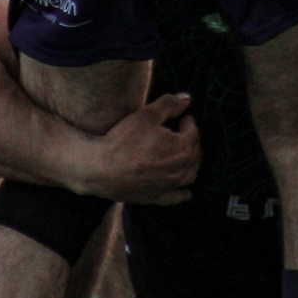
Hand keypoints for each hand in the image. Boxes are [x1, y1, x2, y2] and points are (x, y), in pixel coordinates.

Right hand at [77, 92, 199, 204]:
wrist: (102, 168)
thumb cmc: (123, 140)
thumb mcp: (146, 115)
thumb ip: (169, 105)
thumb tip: (187, 99)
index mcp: (182, 148)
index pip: (194, 133)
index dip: (189, 123)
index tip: (183, 118)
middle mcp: (181, 169)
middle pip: (195, 154)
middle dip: (192, 142)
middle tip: (183, 133)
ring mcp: (170, 186)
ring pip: (190, 175)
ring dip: (190, 163)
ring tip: (183, 155)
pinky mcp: (158, 198)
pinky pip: (178, 196)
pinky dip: (183, 192)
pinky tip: (184, 190)